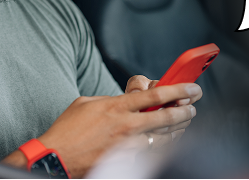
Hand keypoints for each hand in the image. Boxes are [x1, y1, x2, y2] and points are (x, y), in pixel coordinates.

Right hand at [3, 82, 201, 178]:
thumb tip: (125, 101)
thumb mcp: (87, 103)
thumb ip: (111, 100)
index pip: (156, 95)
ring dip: (177, 129)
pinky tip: (164, 141)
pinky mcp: (126, 161)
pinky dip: (159, 146)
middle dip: (185, 111)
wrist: (55, 157)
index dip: (178, 90)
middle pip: (167, 116)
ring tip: (183, 123)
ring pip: (163, 137)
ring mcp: (127, 145)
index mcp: (117, 106)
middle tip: (192, 107)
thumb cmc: (67, 130)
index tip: (191, 88)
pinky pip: (149, 152)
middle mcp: (126, 125)